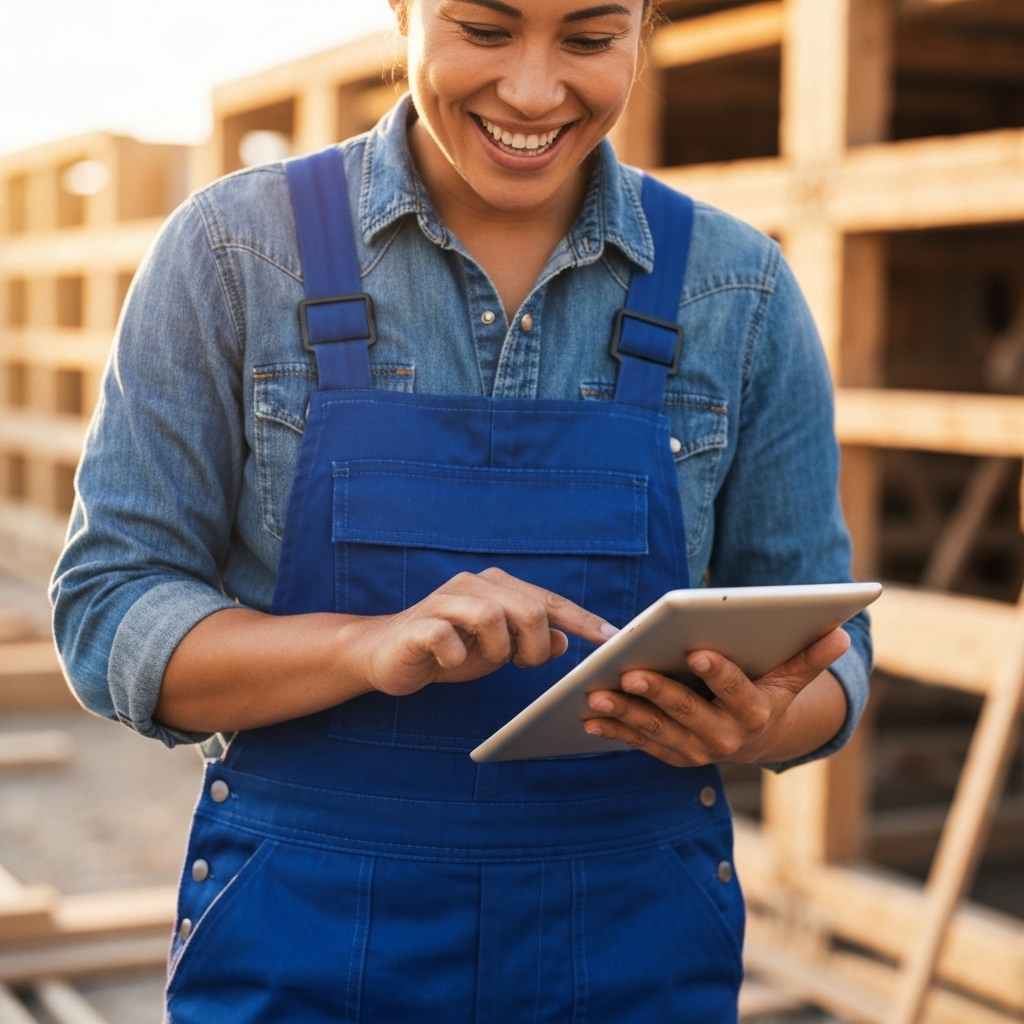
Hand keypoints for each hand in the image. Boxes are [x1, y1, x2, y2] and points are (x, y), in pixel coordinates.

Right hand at [347, 567, 617, 697]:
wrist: (385, 655)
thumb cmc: (448, 650)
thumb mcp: (498, 650)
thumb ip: (531, 642)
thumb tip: (564, 640)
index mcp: (498, 587)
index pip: (549, 601)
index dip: (583, 619)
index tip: (612, 638)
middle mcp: (474, 585)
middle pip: (529, 608)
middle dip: (536, 645)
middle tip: (523, 664)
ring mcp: (444, 601)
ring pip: (494, 618)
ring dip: (499, 651)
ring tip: (489, 661)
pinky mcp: (419, 624)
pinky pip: (449, 638)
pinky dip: (458, 657)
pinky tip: (454, 663)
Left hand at [582, 628, 850, 765]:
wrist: (756, 739)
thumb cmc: (768, 691)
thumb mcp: (790, 676)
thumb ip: (808, 656)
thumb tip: (841, 631)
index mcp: (754, 714)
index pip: (736, 691)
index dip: (718, 673)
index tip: (696, 650)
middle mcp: (725, 740)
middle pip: (687, 714)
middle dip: (658, 692)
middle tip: (629, 671)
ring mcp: (696, 752)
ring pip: (656, 731)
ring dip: (625, 713)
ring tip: (598, 692)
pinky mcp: (673, 756)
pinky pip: (640, 743)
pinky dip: (614, 729)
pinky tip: (591, 715)